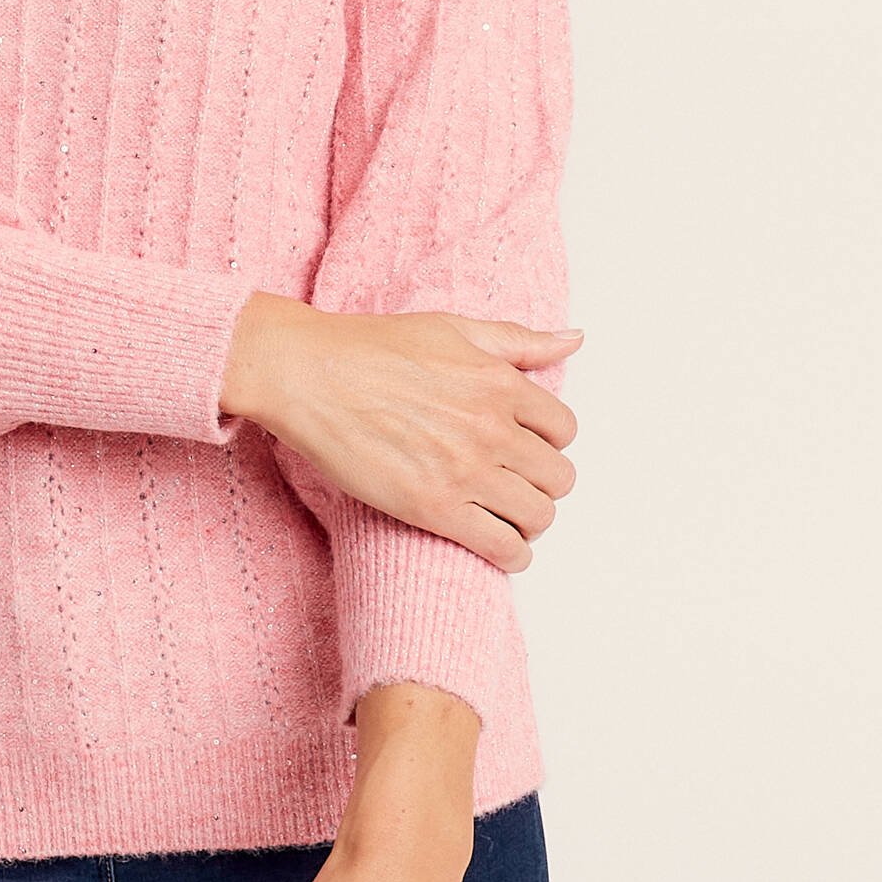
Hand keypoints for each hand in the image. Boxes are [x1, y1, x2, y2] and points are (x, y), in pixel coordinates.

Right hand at [225, 297, 582, 570]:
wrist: (307, 374)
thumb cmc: (370, 346)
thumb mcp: (452, 328)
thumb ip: (517, 339)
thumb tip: (574, 338)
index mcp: (499, 382)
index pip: (563, 429)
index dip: (545, 441)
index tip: (522, 446)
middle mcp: (492, 427)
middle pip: (559, 477)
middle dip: (540, 482)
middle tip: (512, 482)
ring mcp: (466, 471)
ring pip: (539, 516)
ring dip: (527, 519)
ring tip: (501, 513)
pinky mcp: (436, 509)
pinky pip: (505, 549)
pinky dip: (510, 553)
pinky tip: (493, 543)